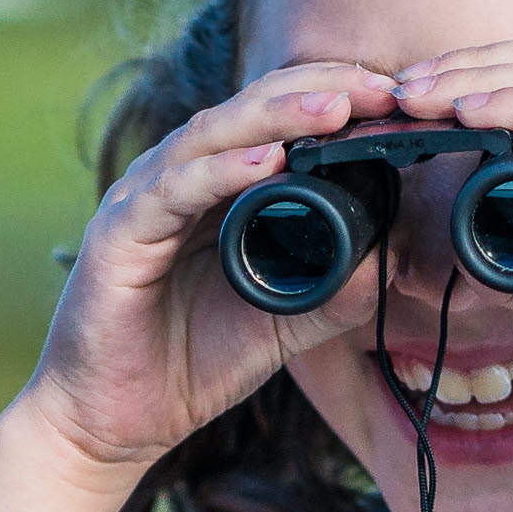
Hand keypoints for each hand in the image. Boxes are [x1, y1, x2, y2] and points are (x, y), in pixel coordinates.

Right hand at [17, 62, 396, 470]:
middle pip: (250, 109)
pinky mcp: (117, 235)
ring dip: (278, 115)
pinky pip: (173, 192)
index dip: (336, 100)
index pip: (276, 120)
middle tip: (385, 89)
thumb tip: (390, 262)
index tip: (399, 100)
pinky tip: (268, 161)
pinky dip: (221, 172)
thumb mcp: (281, 324)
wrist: (112, 422)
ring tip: (337, 107)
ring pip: (213, 135)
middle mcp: (177, 179)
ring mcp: (143, 201)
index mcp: (215, 188)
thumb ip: (332, 293)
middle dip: (320, 91)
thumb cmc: (187, 363)